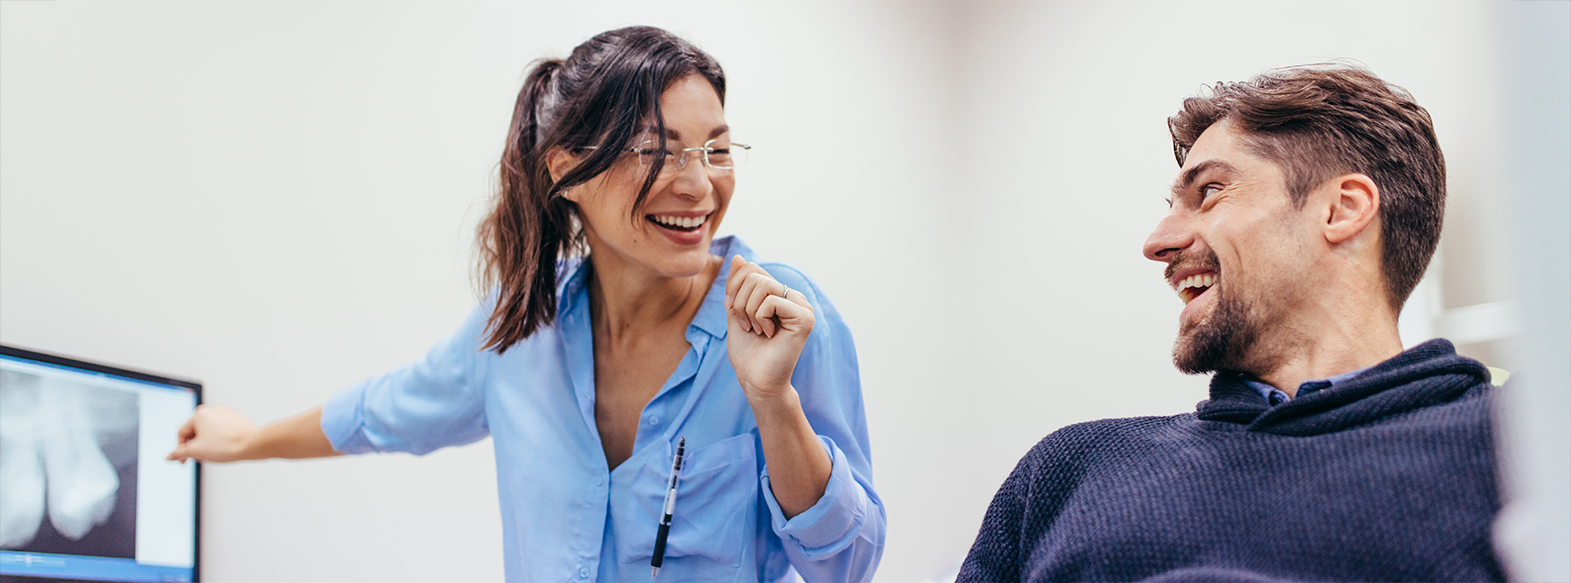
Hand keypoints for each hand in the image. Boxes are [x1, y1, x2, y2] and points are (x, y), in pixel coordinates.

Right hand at [166, 404, 257, 462]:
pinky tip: (225, 448)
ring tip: (214, 454)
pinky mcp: (237, 418)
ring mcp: (227, 413)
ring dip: (207, 442)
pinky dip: (221, 439)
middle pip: (196, 431)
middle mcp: (213, 410)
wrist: (251, 445)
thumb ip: (180, 453)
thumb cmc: (225, 446)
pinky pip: (224, 430)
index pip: (182, 433)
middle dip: (196, 446)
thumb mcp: (196, 452)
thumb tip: (169, 456)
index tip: (184, 461)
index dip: (180, 450)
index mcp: (200, 414)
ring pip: (210, 430)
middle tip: (200, 458)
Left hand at [725, 255, 814, 403]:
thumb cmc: (748, 352)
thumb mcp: (736, 311)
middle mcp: (795, 298)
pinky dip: (760, 318)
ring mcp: (803, 306)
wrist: (756, 380)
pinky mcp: (805, 317)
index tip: (733, 311)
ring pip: (762, 286)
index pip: (752, 269)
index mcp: (781, 295)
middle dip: (740, 301)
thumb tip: (740, 257)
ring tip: (757, 330)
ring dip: (748, 311)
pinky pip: (771, 300)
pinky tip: (769, 334)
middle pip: (755, 275)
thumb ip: (737, 285)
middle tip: (747, 325)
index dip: (734, 287)